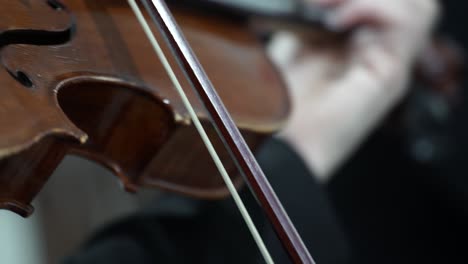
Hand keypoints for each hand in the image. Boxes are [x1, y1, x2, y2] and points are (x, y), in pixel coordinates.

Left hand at [268, 0, 438, 180]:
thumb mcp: (299, 43)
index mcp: (366, 45)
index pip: (389, 3)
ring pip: (415, 7)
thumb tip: (321, 0)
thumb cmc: (285, 103)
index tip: (317, 2)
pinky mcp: (392, 75)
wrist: (285, 142)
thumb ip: (318, 17)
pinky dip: (370, 7)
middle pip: (408, 3)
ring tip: (331, 8)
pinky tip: (337, 21)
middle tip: (325, 2)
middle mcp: (384, 53)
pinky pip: (405, 22)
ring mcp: (392, 64)